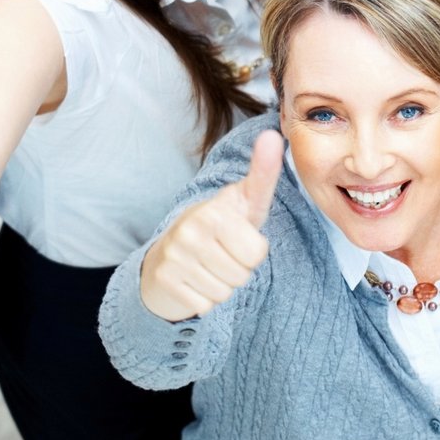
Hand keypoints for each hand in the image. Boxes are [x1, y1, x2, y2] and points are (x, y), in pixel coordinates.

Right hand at [139, 130, 283, 320]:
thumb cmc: (218, 225)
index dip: (252, 250)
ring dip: (221, 285)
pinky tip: (193, 280)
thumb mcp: (244, 200)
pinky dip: (204, 299)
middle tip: (221, 253)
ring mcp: (176, 255)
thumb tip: (273, 135)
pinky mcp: (165, 280)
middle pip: (243, 274)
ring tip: (208, 266)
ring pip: (225, 291)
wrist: (168, 254)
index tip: (236, 236)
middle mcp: (192, 230)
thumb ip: (263, 173)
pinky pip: (205, 305)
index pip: (257, 252)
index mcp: (216, 210)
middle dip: (238, 269)